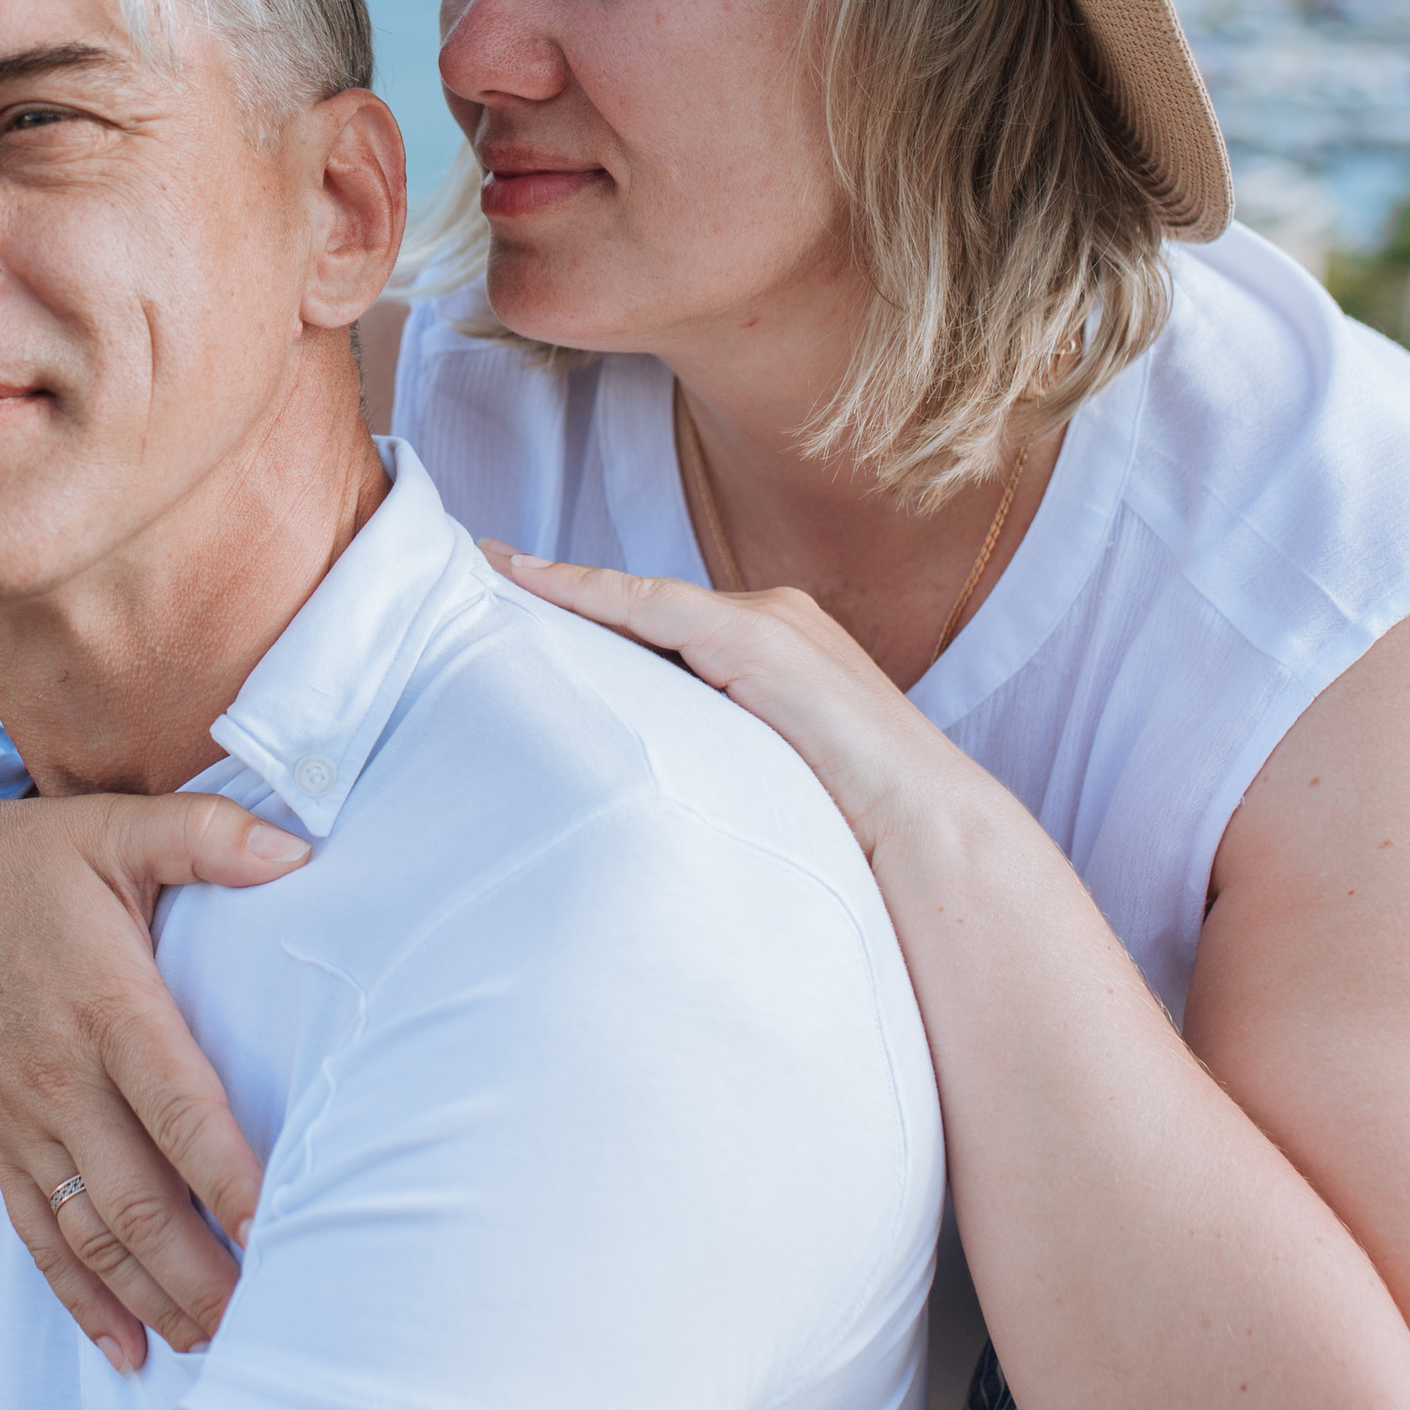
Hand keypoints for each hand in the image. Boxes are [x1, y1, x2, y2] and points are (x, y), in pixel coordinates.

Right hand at [0, 779, 309, 1369]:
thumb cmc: (22, 858)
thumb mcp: (117, 827)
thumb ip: (209, 834)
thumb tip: (300, 850)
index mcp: (107, 1005)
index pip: (178, 1109)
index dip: (229, 1178)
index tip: (282, 1232)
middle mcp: (62, 1079)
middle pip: (138, 1201)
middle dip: (204, 1273)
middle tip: (273, 1322)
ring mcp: (23, 1120)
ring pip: (92, 1236)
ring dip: (155, 1299)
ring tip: (219, 1345)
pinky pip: (39, 1235)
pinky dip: (82, 1299)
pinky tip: (125, 1349)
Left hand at [482, 546, 984, 861]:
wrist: (932, 838)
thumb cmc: (854, 832)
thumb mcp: (762, 782)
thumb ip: (711, 760)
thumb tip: (637, 789)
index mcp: (772, 652)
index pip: (660, 624)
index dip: (586, 610)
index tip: (514, 597)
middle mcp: (769, 621)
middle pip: (640, 607)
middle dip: (560, 593)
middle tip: (477, 574)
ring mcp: (767, 622)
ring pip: (638, 600)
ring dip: (558, 585)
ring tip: (484, 570)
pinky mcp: (758, 637)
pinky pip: (651, 608)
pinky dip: (586, 592)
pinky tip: (528, 582)